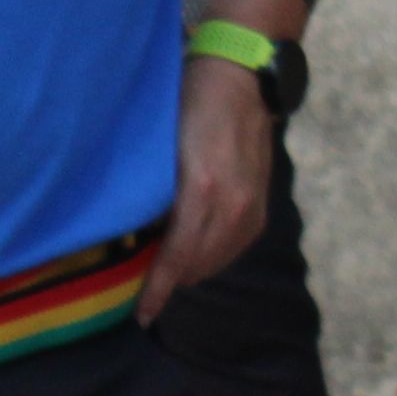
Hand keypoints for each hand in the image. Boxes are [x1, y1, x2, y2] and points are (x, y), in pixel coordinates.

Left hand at [145, 57, 273, 316]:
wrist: (242, 79)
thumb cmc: (190, 103)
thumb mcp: (162, 148)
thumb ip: (153, 194)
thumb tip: (135, 234)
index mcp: (202, 191)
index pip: (176, 258)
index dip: (157, 290)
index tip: (140, 316)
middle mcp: (232, 207)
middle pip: (197, 267)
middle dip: (170, 282)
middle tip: (141, 288)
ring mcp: (251, 209)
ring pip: (217, 262)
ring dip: (191, 270)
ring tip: (165, 270)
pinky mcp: (261, 208)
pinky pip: (234, 248)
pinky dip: (212, 256)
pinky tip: (193, 250)